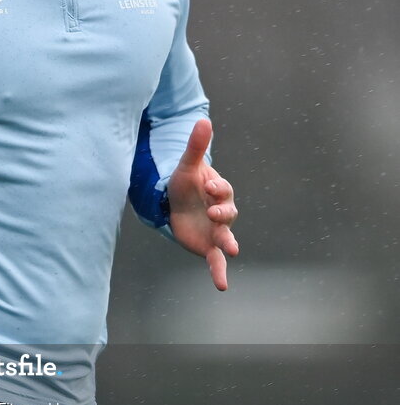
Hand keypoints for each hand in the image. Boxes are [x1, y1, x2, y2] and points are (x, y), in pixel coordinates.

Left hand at [167, 118, 238, 290]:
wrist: (172, 205)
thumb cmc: (183, 184)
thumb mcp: (187, 166)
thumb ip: (196, 146)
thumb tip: (203, 119)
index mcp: (219, 191)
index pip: (223, 190)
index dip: (217, 188)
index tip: (208, 185)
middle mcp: (222, 212)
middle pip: (228, 213)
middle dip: (222, 212)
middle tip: (214, 211)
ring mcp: (217, 231)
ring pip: (226, 237)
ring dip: (229, 242)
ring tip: (232, 249)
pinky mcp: (208, 247)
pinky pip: (217, 261)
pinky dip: (219, 273)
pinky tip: (222, 286)